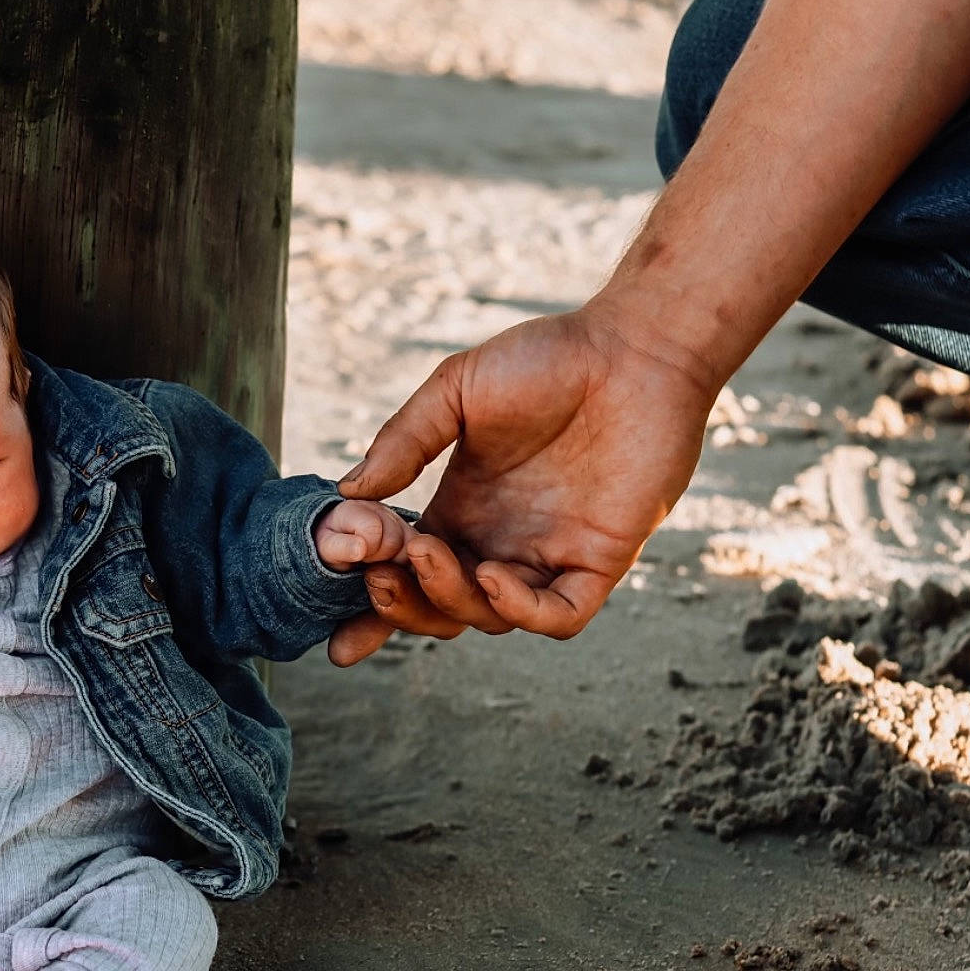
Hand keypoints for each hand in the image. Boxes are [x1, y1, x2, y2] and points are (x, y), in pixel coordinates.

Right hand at [328, 303, 714, 663]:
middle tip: (380, 576)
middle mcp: (500, 541)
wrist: (635, 348)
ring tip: (428, 553)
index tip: (334, 623)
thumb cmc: (548, 358)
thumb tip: (347, 494)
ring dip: (450, 598)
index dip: (372, 609)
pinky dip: (521, 610)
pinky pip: (557, 615)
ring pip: (489, 617)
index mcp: (461, 510)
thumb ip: (403, 442)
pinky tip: (495, 576)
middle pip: (441, 609)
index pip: (408, 575)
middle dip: (403, 607)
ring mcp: (549, 555)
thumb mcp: (456, 391)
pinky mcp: (600, 560)